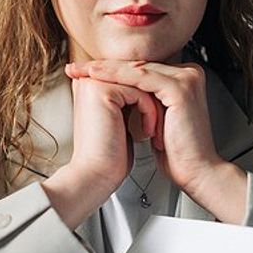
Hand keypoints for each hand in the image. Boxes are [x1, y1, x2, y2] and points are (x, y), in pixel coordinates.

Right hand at [42, 71, 160, 228]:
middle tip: (163, 123)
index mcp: (92, 85)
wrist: (97, 175)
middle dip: (154, 100)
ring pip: (141, 83)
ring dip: (154, 108)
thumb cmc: (110, 156)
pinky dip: (150, 112)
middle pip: (138, 76)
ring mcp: (94, 83)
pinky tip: (148, 132)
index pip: (132, 77)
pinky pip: (139, 92)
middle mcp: (90, 80)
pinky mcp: (101, 91)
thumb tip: (152, 90)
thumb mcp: (123, 120)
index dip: (150, 96)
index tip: (160, 117)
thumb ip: (129, 100)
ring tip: (155, 130)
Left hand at [63, 60, 246, 222]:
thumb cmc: (177, 153)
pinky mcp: (181, 88)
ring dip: (105, 69)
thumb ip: (143, 100)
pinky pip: (141, 78)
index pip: (141, 69)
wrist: (196, 172)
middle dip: (103, 66)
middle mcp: (188, 74)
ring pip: (137, 69)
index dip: (111, 69)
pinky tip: (97, 76)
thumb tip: (116, 90)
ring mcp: (187, 79)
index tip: (84, 72)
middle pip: (138, 65)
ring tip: (81, 70)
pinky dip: (116, 76)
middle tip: (76, 68)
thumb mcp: (154, 119)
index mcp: (183, 79)